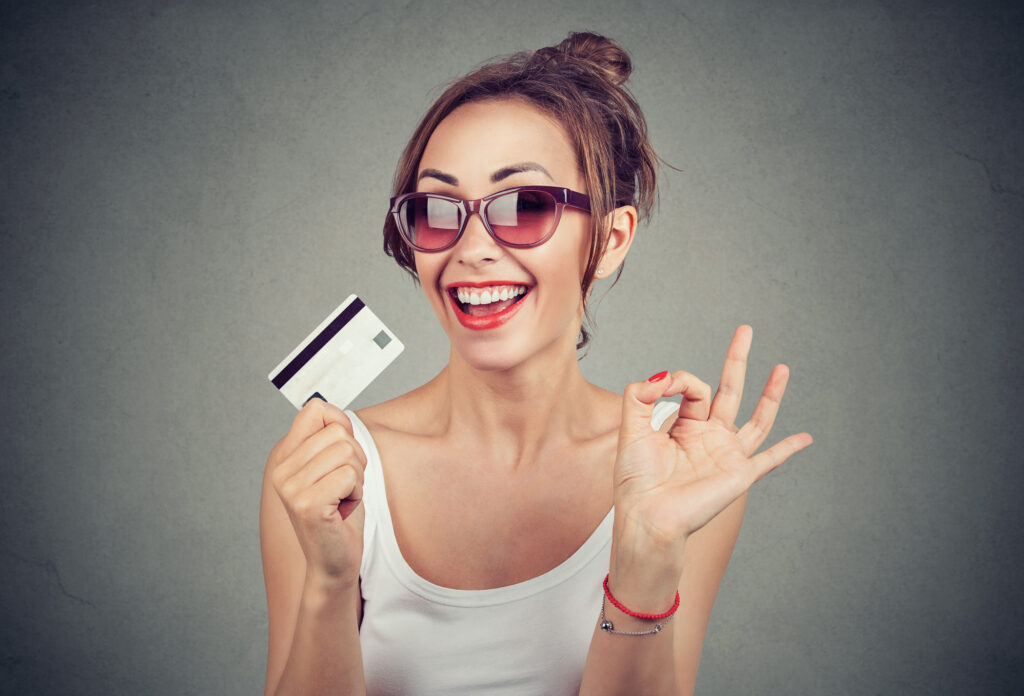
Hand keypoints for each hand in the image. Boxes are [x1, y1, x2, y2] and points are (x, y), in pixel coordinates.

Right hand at [267, 397, 366, 585]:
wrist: (334, 563)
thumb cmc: (339, 515)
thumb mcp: (334, 469)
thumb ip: (331, 440)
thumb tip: (333, 411)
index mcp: (285, 458)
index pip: (315, 409)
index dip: (341, 423)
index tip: (344, 452)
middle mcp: (281, 470)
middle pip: (339, 431)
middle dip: (356, 458)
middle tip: (345, 487)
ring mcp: (291, 488)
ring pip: (347, 452)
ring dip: (357, 477)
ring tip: (343, 498)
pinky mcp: (307, 505)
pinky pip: (349, 475)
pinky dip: (357, 493)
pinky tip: (343, 510)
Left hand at [613, 326, 812, 564]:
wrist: (648, 517)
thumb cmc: (636, 480)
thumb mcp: (631, 428)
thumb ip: (641, 395)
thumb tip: (666, 375)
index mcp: (682, 426)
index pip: (693, 388)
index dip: (682, 380)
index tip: (665, 386)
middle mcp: (707, 437)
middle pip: (728, 390)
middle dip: (737, 359)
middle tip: (746, 330)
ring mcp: (726, 454)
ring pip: (756, 418)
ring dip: (771, 393)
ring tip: (782, 367)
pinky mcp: (739, 474)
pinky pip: (769, 460)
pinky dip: (788, 449)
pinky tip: (806, 438)